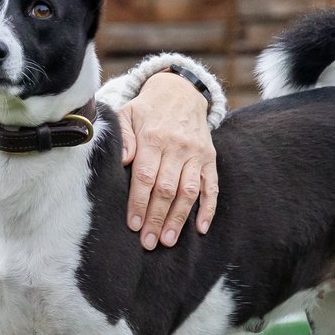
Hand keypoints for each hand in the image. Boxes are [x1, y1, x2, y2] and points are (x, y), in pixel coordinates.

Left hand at [117, 71, 217, 250]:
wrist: (180, 92)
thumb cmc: (146, 110)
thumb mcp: (127, 114)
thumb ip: (122, 136)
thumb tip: (122, 159)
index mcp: (153, 138)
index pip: (146, 177)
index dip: (139, 202)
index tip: (134, 225)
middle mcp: (177, 148)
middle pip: (167, 189)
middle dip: (157, 218)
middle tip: (149, 242)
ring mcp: (196, 154)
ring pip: (189, 192)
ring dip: (179, 219)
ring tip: (168, 241)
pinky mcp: (209, 159)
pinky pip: (212, 186)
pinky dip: (208, 208)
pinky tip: (200, 228)